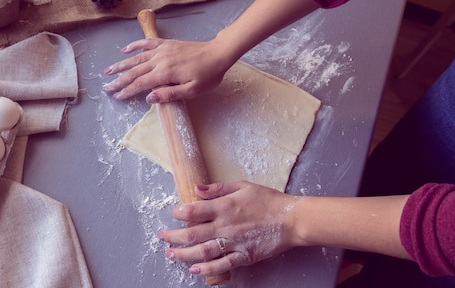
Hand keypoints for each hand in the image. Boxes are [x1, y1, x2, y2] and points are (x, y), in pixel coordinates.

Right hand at [102, 37, 232, 102]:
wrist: (218, 53)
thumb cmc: (209, 74)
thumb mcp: (193, 90)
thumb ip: (170, 94)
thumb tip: (149, 98)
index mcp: (165, 73)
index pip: (141, 83)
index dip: (127, 90)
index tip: (117, 96)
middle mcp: (160, 60)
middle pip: (135, 71)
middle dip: (119, 79)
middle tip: (106, 87)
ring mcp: (163, 50)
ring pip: (137, 57)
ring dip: (121, 64)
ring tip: (108, 70)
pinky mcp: (167, 44)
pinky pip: (147, 43)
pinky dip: (134, 46)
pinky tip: (125, 50)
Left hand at [158, 182, 298, 276]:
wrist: (291, 219)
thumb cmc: (269, 200)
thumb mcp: (243, 186)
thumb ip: (218, 188)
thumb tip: (197, 188)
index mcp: (225, 206)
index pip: (193, 210)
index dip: (179, 212)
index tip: (175, 213)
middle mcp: (226, 226)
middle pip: (192, 234)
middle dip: (173, 236)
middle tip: (162, 236)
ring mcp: (234, 243)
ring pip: (202, 251)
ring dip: (183, 254)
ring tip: (171, 254)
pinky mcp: (244, 256)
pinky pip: (222, 264)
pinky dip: (207, 269)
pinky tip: (194, 269)